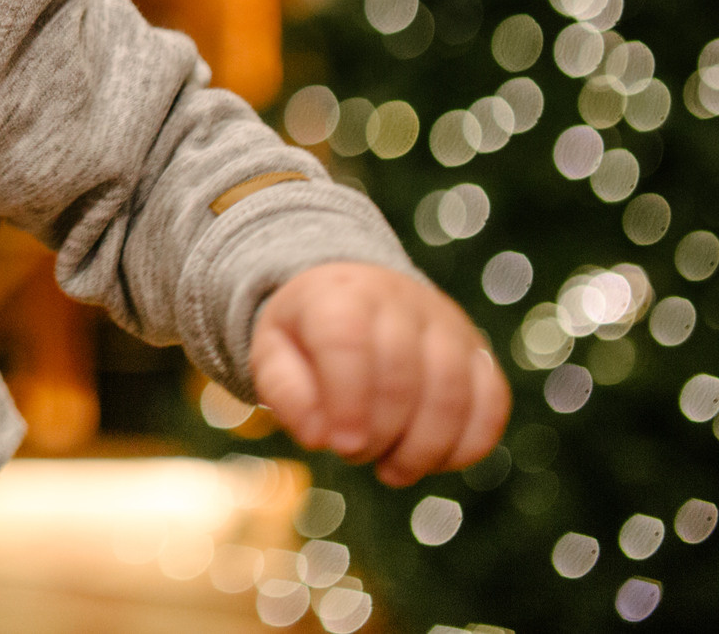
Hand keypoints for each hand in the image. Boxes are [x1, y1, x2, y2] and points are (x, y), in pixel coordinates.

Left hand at [251, 262, 509, 485]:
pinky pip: (492, 402)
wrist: (353, 297)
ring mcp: (448, 324)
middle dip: (380, 432)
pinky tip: (433, 463)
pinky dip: (468, 445)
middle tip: (355, 454)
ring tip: (392, 469)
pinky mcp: (479, 352)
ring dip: (424, 447)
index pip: (348, 342)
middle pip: (402, 374)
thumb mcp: (273, 353)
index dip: (347, 401)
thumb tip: (318, 438)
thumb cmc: (307, 336)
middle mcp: (401, 301)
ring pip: (453, 393)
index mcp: (340, 295)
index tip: (340, 446)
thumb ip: (285, 392)